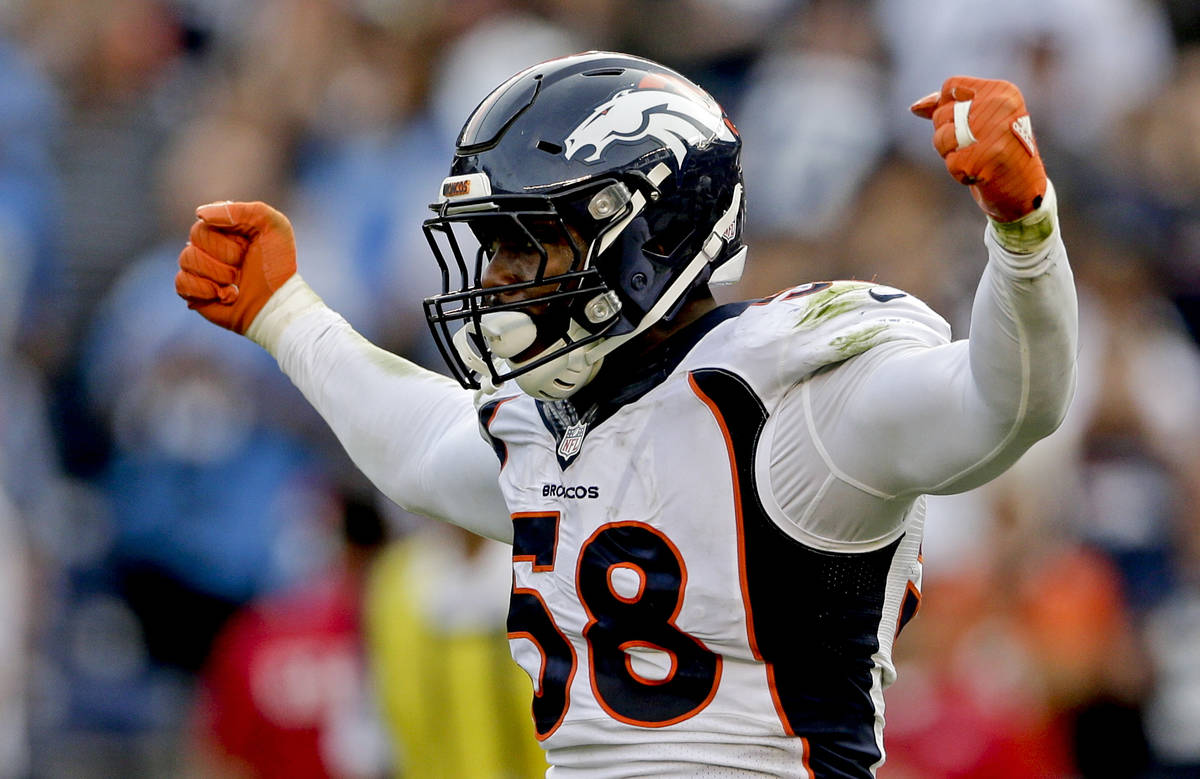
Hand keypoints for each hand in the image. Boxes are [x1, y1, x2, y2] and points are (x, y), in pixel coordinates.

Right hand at [175, 201, 296, 333]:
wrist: (275, 303)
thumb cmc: (276, 265)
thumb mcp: (274, 227)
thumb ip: (242, 211)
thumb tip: (200, 215)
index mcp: (225, 225)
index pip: (208, 218)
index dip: (229, 235)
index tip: (248, 246)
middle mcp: (208, 243)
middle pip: (196, 235)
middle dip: (226, 256)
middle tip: (242, 267)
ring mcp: (198, 265)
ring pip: (188, 259)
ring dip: (219, 275)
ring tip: (235, 283)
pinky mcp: (192, 289)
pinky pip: (181, 282)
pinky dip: (205, 291)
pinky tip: (224, 296)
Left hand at [910, 76, 1046, 222]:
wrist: (1027, 190)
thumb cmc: (1000, 152)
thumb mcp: (981, 121)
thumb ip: (949, 108)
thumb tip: (915, 108)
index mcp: (1002, 91)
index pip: (950, 86)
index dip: (946, 107)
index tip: (965, 122)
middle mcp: (1000, 106)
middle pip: (942, 114)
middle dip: (948, 135)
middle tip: (975, 145)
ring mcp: (992, 132)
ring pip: (942, 137)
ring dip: (950, 154)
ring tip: (976, 158)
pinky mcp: (983, 157)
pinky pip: (951, 163)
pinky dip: (960, 173)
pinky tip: (982, 173)